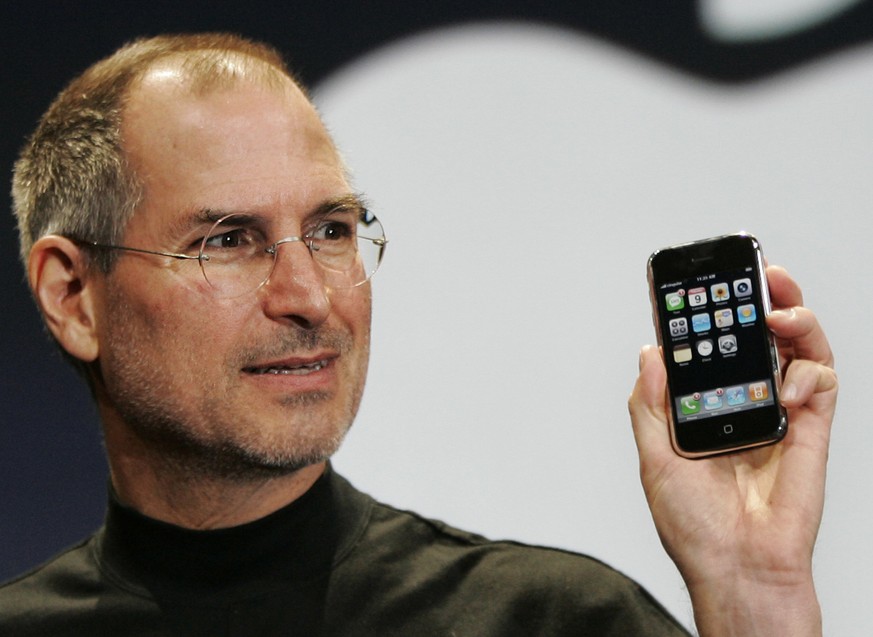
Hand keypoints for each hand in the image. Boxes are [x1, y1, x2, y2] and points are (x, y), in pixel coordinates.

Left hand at [628, 266, 836, 635]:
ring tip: (779, 306)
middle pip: (757, 340)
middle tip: (755, 276)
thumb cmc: (695, 526)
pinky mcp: (812, 431)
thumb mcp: (655, 459)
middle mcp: (742, 406)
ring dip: (794, 319)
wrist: (738, 569)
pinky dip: (811, 371)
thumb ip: (651, 405)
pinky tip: (792, 380)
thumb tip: (650, 353)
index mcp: (703, 410)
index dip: (707, 318)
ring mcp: (779, 415)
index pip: (709, 351)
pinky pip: (822, 385)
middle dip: (758, 302)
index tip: (698, 286)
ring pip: (796, 351)